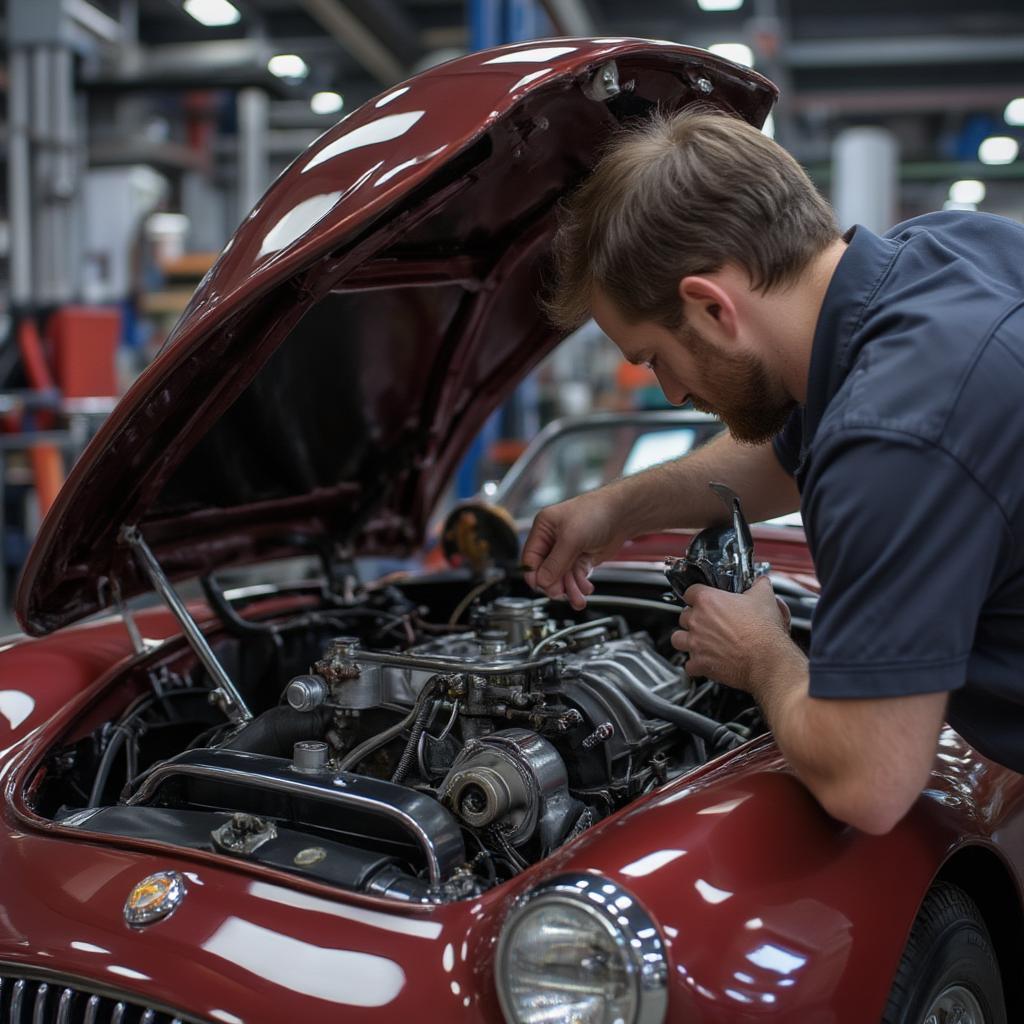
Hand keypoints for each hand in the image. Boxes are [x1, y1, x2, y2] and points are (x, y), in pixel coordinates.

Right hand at [522, 488, 632, 608]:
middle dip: (555, 584)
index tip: (542, 587)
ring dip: (569, 589)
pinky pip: (575, 577)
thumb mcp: (572, 538)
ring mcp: (568, 551)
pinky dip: (580, 585)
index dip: (534, 574)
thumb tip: (542, 581)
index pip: (530, 557)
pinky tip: (585, 588)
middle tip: (562, 593)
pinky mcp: (581, 558)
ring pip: (561, 577)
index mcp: (544, 528)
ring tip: (578, 598)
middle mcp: (553, 540)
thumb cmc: (596, 513)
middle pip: (546, 571)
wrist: (623, 514)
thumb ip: (555, 562)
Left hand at [671, 576, 795, 691]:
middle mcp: (697, 621)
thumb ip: (758, 585)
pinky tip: (705, 661)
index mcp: (708, 601)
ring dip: (687, 639)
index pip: (690, 592)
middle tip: (709, 622)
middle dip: (694, 618)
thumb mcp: (764, 598)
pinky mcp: (699, 664)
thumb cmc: (763, 631)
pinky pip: (689, 665)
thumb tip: (760, 582)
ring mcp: (696, 643)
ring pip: (678, 638)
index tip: (703, 599)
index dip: (697, 595)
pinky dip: (695, 664)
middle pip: (684, 615)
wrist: (767, 660)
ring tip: (699, 640)